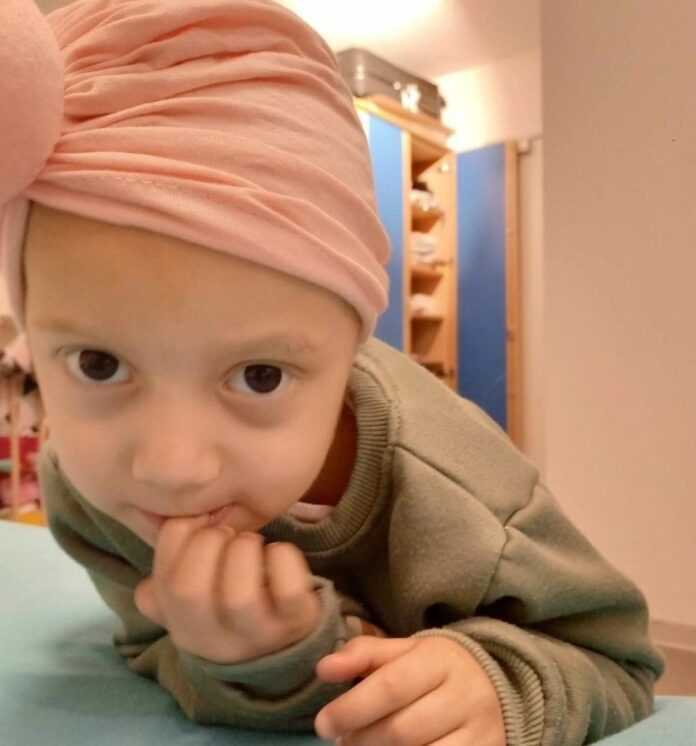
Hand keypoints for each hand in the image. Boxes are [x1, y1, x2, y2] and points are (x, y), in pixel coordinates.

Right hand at [134, 516, 320, 663]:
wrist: (284, 647)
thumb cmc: (230, 613)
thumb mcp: (192, 608)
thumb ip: (165, 590)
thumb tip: (147, 588)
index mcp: (183, 627)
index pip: (163, 581)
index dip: (178, 535)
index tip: (199, 524)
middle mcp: (216, 640)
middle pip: (190, 591)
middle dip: (208, 542)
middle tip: (227, 533)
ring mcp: (259, 634)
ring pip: (239, 596)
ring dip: (244, 550)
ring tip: (251, 542)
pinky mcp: (297, 622)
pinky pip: (289, 591)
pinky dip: (283, 558)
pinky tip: (278, 552)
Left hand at [314, 635, 505, 745]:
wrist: (495, 685)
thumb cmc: (434, 668)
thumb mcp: (402, 651)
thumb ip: (362, 654)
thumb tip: (323, 669)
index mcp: (439, 659)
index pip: (391, 686)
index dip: (352, 708)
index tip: (323, 724)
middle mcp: (463, 694)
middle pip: (401, 729)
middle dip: (361, 740)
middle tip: (341, 740)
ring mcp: (479, 731)